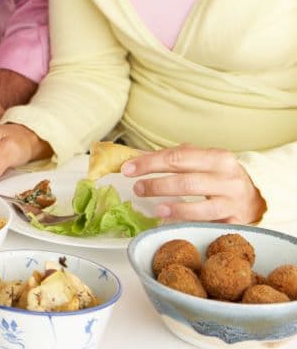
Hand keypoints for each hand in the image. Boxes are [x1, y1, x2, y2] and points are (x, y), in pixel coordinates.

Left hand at [122, 145, 266, 223]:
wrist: (254, 196)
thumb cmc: (218, 176)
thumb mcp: (199, 160)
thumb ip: (170, 158)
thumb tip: (133, 158)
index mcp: (218, 157)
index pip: (178, 157)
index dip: (150, 163)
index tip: (128, 169)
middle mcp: (228, 178)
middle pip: (187, 181)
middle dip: (158, 185)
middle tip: (138, 188)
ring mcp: (233, 202)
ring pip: (201, 206)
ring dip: (175, 208)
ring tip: (156, 209)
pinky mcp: (235, 222)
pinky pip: (208, 224)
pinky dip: (189, 224)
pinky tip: (173, 223)